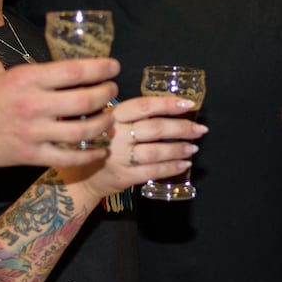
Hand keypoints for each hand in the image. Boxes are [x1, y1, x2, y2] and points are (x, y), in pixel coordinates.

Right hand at [0, 58, 120, 167]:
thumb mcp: (12, 77)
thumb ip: (42, 77)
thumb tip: (78, 73)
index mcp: (27, 79)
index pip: (74, 71)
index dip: (101, 68)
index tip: (114, 67)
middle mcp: (32, 105)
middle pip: (84, 100)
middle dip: (106, 94)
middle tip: (112, 91)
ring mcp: (32, 132)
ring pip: (82, 131)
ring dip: (103, 124)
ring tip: (109, 118)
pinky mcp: (31, 155)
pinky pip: (69, 157)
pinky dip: (90, 154)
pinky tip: (99, 149)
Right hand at [66, 95, 206, 197]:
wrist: (81, 177)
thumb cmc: (101, 144)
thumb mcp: (110, 123)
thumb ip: (133, 117)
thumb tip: (171, 109)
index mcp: (113, 116)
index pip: (144, 106)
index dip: (168, 103)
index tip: (188, 103)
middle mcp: (115, 135)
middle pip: (155, 129)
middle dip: (182, 128)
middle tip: (200, 129)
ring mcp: (119, 157)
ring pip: (156, 151)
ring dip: (179, 149)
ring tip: (193, 147)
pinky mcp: (124, 176)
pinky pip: (153, 171)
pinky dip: (172, 167)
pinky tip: (183, 164)